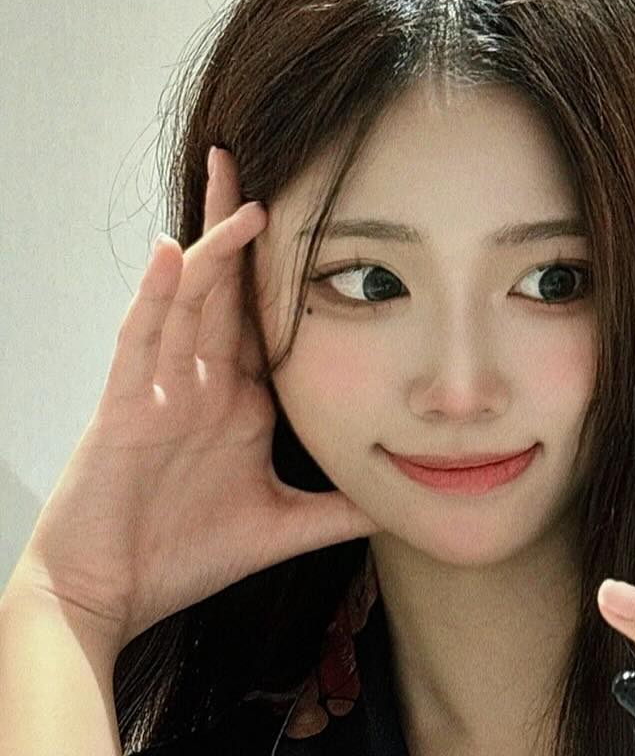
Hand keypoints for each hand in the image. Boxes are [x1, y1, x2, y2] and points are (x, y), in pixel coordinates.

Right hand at [14, 147, 379, 649]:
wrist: (110, 594)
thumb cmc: (182, 557)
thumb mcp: (282, 529)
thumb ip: (339, 512)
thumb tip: (404, 508)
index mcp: (236, 404)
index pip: (268, 325)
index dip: (288, 275)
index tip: (320, 224)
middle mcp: (199, 384)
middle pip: (225, 290)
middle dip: (240, 228)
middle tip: (260, 161)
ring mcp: (159, 388)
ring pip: (188, 300)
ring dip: (213, 246)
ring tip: (239, 187)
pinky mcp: (124, 406)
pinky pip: (141, 339)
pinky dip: (157, 295)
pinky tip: (173, 253)